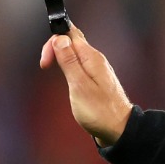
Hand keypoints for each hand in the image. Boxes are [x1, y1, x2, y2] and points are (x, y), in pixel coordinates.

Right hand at [38, 25, 132, 145]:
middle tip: (45, 65)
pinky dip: (68, 66)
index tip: (46, 61)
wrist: (119, 130)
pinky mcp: (95, 79)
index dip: (53, 41)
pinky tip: (64, 75)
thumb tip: (60, 38)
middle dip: (54, 48)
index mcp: (92, 58)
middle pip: (71, 41)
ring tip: (49, 68)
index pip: (70, 34)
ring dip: (59, 57)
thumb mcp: (79, 85)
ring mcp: (96, 69)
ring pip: (74, 53)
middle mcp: (96, 60)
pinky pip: (79, 64)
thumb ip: (69, 61)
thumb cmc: (100, 111)